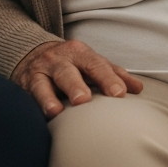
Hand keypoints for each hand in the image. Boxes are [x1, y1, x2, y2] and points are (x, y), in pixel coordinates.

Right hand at [12, 38, 143, 118]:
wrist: (31, 53)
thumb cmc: (70, 64)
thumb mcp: (90, 63)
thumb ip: (113, 74)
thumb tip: (139, 89)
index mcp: (81, 53)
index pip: (97, 65)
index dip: (108, 79)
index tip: (119, 94)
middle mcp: (61, 58)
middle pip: (71, 71)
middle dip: (77, 85)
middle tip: (85, 100)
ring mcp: (43, 69)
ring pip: (49, 81)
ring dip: (53, 96)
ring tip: (58, 111)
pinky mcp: (28, 81)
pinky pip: (34, 91)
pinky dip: (41, 101)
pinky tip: (48, 113)